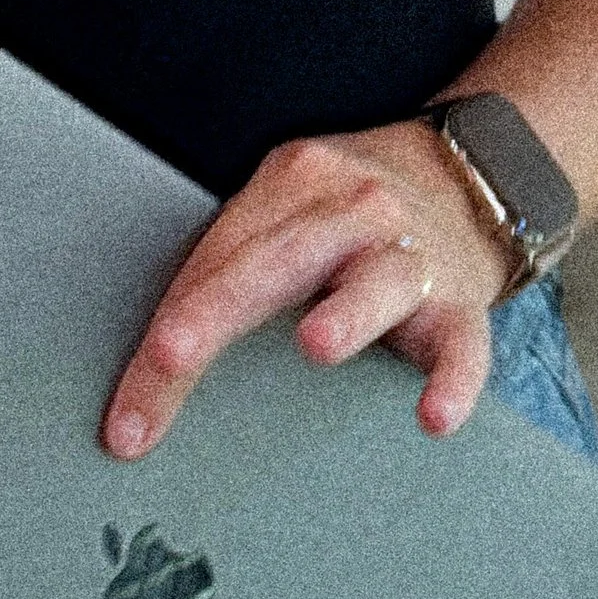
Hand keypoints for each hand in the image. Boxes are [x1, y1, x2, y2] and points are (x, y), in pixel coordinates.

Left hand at [98, 123, 508, 463]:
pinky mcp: (462, 305)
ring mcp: (412, 255)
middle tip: (169, 359)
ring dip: (347, 312)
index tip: (126, 414)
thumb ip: (236, 263)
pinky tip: (433, 416)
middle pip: (276, 261)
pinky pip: (461, 344)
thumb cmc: (352, 216)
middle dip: (215, 314)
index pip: (217, 256)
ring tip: (316, 344)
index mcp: (293, 183)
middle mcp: (353, 211)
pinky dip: (452, 380)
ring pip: (378, 281)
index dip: (166, 328)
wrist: (472, 182)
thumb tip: (148, 365)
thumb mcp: (291, 209)